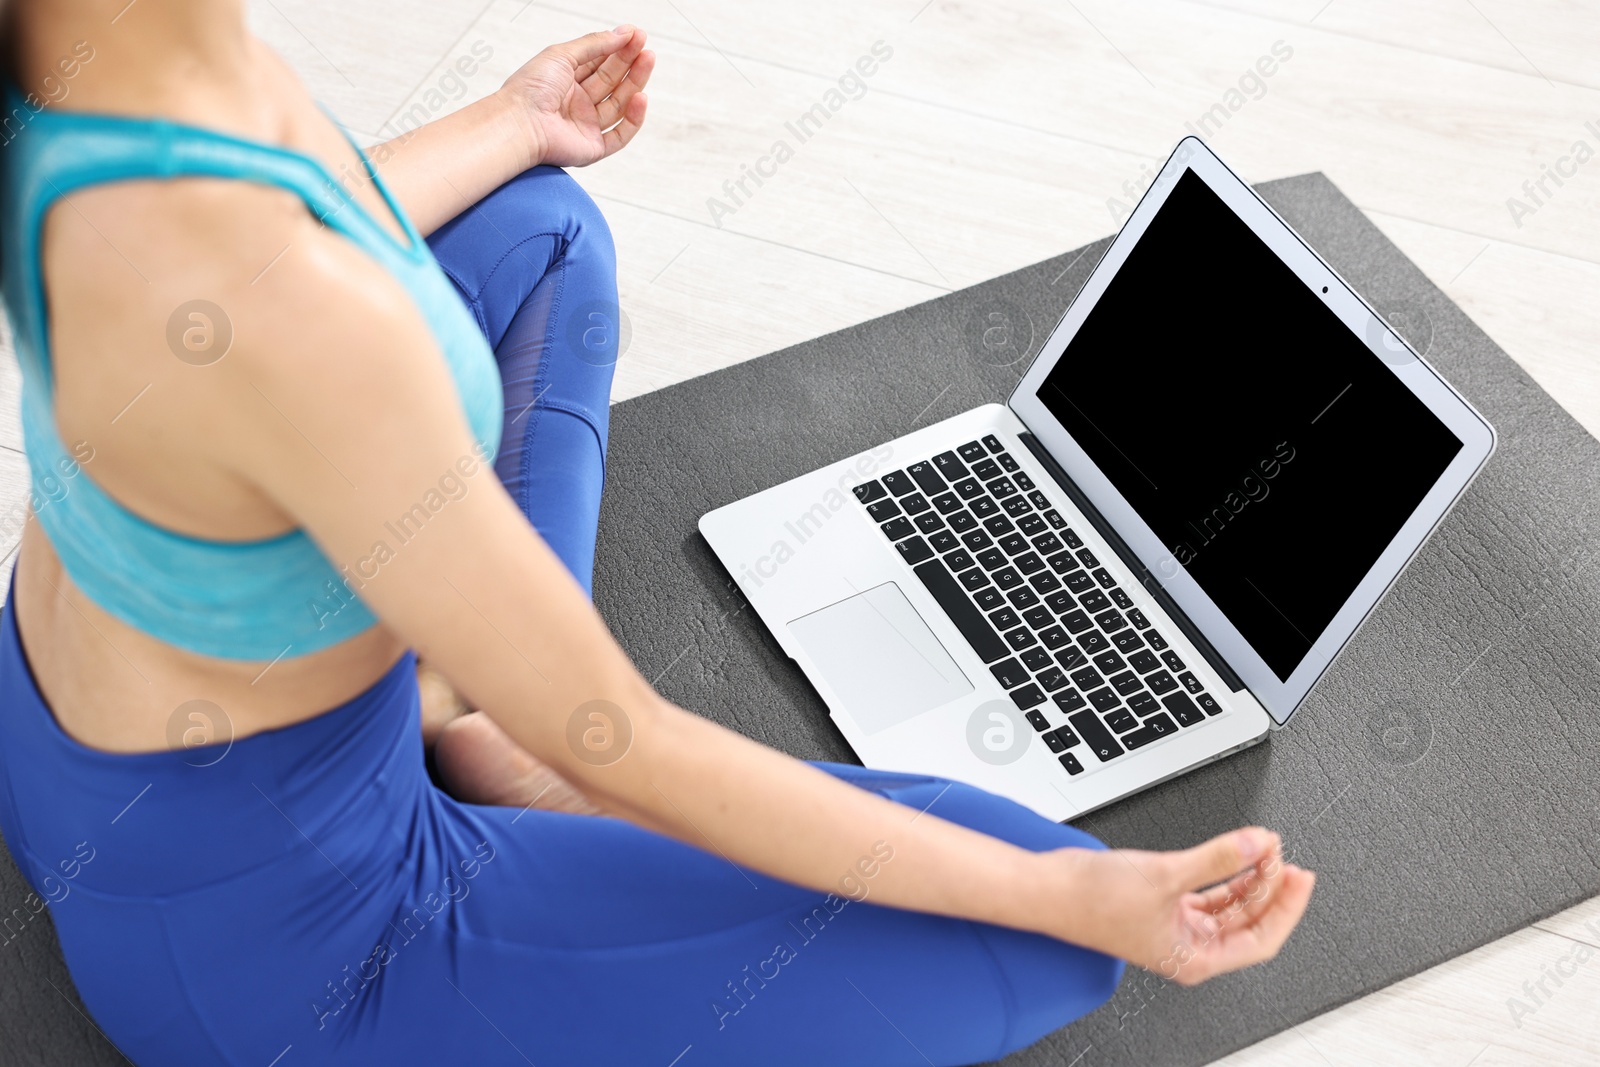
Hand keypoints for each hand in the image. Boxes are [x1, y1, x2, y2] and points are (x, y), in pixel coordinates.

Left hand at [497, 26, 654, 169]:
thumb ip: (594, 44)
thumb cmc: (530, 89)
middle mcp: (578, 103)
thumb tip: (622, 34)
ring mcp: (586, 125)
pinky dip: (633, 118)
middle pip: (612, 82)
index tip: (636, 35)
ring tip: (647, 61)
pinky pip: (620, 134)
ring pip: (619, 104)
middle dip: (630, 63)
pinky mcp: (594, 148)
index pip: (599, 63)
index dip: (618, 49)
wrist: (519, 123)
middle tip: (645, 47)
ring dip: (635, 83)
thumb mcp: (562, 54)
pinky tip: (640, 98)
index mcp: (567, 81)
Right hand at [1045, 827, 1314, 983]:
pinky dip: (1224, 871)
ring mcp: (1177, 924)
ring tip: (1263, 847)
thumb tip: (1257, 845)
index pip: (1261, 939)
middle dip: (1268, 884)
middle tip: (1280, 852)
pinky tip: (1236, 852)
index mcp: (1195, 958)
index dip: (1286, 907)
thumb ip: (1218, 858)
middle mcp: (1190, 946)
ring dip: (1248, 875)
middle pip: (1248, 920)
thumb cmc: (1092, 901)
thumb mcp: (1166, 875)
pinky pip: (1208, 890)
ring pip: (1229, 903)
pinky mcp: (1164, 902)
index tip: (1300, 877)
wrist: (1050, 887)